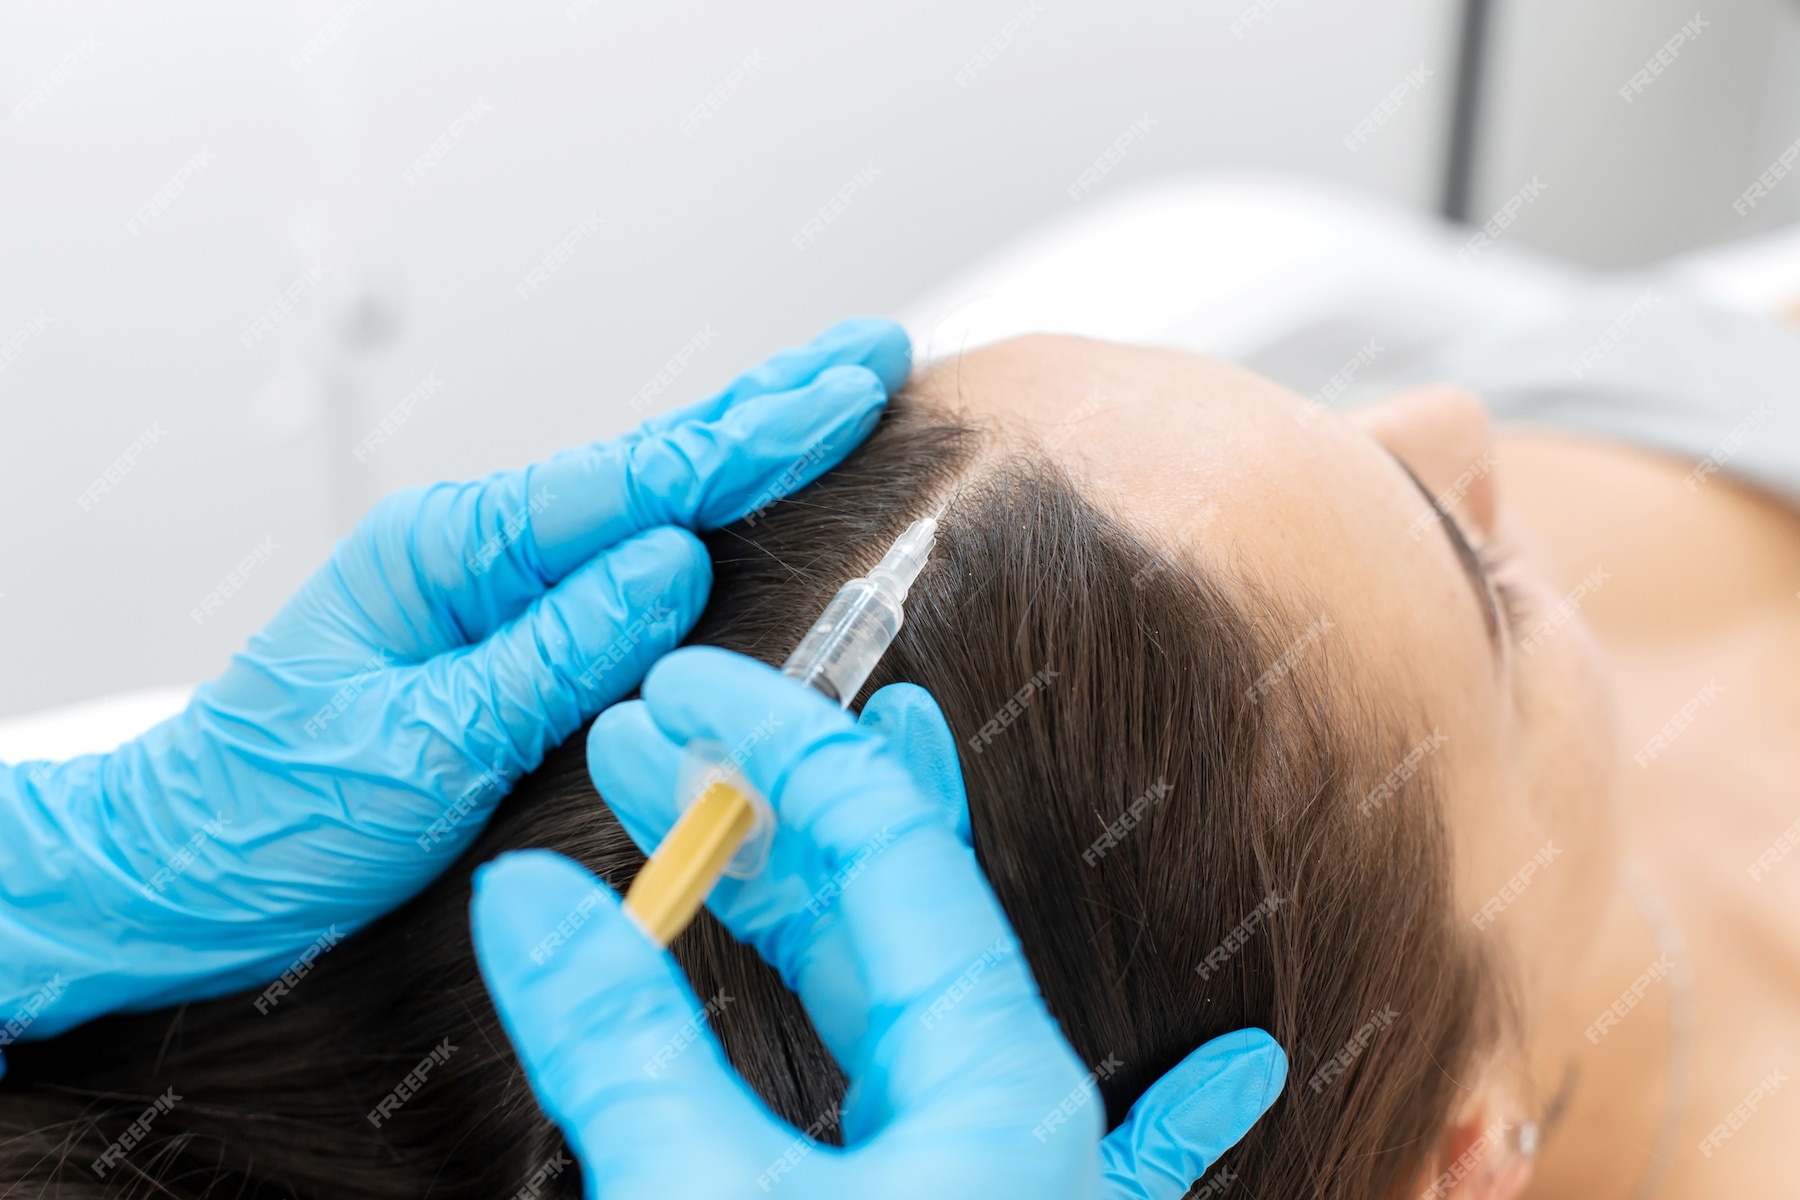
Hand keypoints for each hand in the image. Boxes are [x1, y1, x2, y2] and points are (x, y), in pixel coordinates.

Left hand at [0, 319, 909, 1042]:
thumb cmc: (281, 813)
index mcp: (453, 550)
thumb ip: (558, 649)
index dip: (751, 439)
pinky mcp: (501, 630)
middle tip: (872, 354)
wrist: (187, 868)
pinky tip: (734, 499)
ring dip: (741, 451)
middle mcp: (476, 547)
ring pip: (641, 503)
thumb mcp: (426, 740)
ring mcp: (488, 583)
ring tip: (828, 396)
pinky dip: (693, 516)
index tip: (845, 389)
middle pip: (650, 464)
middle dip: (766, 409)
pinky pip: (616, 561)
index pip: (634, 483)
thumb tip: (676, 559)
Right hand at [470, 648, 1283, 1197]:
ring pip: (854, 977)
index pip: (888, 841)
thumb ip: (624, 1045)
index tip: (674, 683)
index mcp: (998, 1077)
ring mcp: (947, 1151)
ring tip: (654, 813)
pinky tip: (700, 954)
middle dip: (759, 801)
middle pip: (877, 896)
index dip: (776, 743)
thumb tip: (528, 899)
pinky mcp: (893, 1199)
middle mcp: (992, 1097)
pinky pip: (834, 1061)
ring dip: (753, 892)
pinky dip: (756, 997)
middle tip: (648, 732)